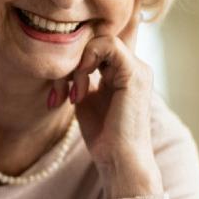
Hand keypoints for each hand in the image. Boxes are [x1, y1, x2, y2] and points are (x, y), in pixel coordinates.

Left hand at [49, 15, 162, 198]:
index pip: (102, 41)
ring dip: (77, 63)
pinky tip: (80, 88)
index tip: (62, 85)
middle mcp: (135, 64)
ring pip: (100, 37)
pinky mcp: (134, 73)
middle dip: (71, 60)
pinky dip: (87, 61)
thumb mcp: (87, 98)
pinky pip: (108, 45)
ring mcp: (138, 67)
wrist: (119, 161)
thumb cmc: (104, 136)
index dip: (78, 51)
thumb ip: (82, 75)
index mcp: (125, 70)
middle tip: (60, 92)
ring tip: (72, 94)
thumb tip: (66, 59)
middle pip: (96, 38)